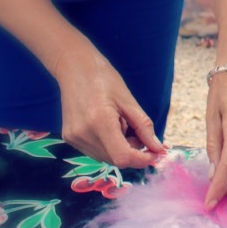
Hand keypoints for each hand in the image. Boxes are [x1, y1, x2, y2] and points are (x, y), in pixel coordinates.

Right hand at [55, 46, 164, 168]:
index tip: (155, 153)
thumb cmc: (104, 79)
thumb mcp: (129, 101)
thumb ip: (144, 127)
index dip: (142, 160)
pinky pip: (95, 151)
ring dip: (120, 148)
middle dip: (133, 151)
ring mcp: (73, 138)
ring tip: (120, 124)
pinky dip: (108, 145)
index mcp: (100, 122)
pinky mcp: (69, 138)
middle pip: (115, 159)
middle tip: (138, 131)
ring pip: (105, 157)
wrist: (74, 68)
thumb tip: (157, 148)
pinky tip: (108, 126)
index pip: (122, 157)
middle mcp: (83, 134)